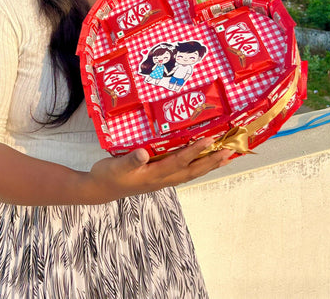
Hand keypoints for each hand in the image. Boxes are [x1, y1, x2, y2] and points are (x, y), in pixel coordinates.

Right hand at [85, 138, 232, 202]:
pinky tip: (201, 162)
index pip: (179, 161)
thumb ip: (130, 160)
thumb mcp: (115, 165)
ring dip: (208, 165)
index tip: (209, 140)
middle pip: (192, 170)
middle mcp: (162, 179)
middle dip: (212, 161)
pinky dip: (196, 166)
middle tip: (230, 151)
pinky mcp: (159, 178)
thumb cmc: (107, 175)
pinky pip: (183, 172)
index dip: (195, 151)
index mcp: (154, 175)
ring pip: (190, 173)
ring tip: (224, 157)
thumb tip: (144, 153)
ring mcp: (161, 180)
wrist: (100, 190)